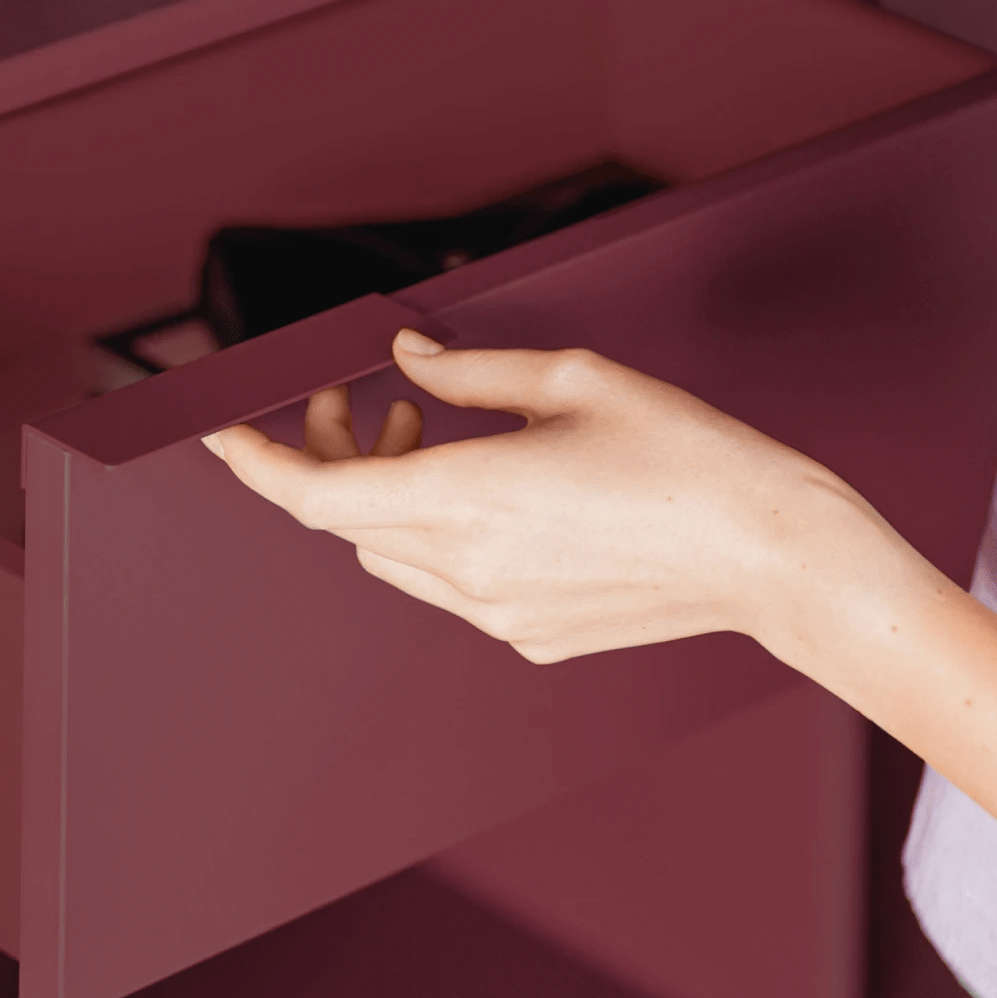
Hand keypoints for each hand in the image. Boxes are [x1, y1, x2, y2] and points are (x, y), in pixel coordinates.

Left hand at [203, 329, 907, 665]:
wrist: (772, 555)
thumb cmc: (688, 456)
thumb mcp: (574, 379)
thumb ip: (471, 370)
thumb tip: (407, 359)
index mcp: (469, 497)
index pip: (316, 496)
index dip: (258, 465)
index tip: (223, 435)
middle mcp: (467, 569)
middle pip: (348, 521)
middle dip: (331, 456)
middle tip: (360, 397)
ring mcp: (496, 615)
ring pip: (389, 555)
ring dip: (385, 495)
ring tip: (429, 431)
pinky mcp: (530, 638)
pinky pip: (447, 585)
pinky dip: (436, 534)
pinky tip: (492, 489)